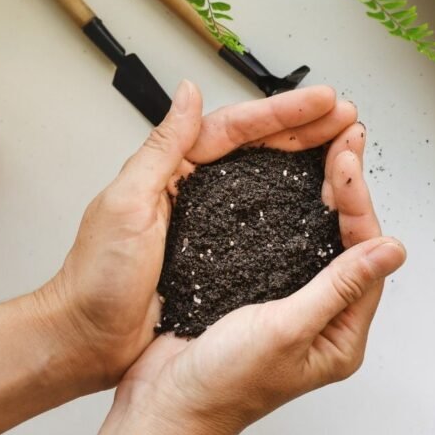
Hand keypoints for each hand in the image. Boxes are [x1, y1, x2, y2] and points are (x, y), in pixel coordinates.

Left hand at [36, 81, 360, 390]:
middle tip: (347, 120)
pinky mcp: (217, 257)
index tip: (323, 103)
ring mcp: (208, 223)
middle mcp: (192, 191)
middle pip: (257, 148)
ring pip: (264, 179)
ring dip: (304, 161)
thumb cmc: (96, 280)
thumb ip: (160, 149)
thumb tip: (187, 95)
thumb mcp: (126, 205)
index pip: (235, 128)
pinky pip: (262, 220)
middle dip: (305, 130)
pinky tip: (317, 202)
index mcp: (171, 171)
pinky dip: (291, 205)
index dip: (283, 113)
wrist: (88, 339)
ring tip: (342, 149)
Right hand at [111, 123, 405, 434]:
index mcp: (339, 336)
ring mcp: (287, 304)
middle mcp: (319, 319)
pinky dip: (285, 210)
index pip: (364, 257)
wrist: (163, 406)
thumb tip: (389, 252)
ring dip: (321, 194)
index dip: (357, 204)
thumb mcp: (285, 332)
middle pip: (347, 241)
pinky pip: (281, 243)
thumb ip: (337, 288)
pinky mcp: (255, 292)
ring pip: (315, 237)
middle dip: (347, 189)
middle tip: (345, 141)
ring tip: (326, 150)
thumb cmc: (221, 388)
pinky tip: (284, 184)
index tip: (345, 163)